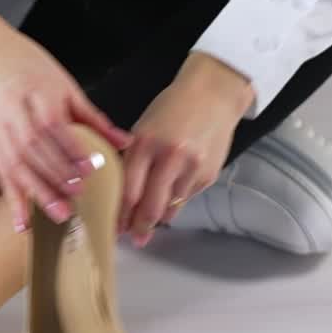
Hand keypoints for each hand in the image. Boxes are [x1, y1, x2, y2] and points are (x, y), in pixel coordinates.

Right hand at [0, 11, 131, 231]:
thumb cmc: (24, 63)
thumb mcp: (62, 82)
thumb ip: (91, 116)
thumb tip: (122, 141)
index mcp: (39, 95)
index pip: (56, 127)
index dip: (70, 151)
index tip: (88, 170)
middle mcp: (17, 115)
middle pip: (37, 151)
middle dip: (56, 177)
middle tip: (76, 198)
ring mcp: (1, 131)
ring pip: (20, 167)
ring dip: (38, 193)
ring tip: (57, 214)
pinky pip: (2, 175)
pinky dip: (13, 200)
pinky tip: (22, 221)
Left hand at [120, 52, 255, 246]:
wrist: (215, 92)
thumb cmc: (172, 110)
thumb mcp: (143, 130)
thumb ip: (131, 162)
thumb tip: (120, 199)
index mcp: (145, 144)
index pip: (128, 193)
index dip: (121, 217)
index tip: (116, 230)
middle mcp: (169, 158)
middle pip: (150, 208)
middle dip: (140, 229)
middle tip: (135, 239)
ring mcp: (192, 167)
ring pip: (170, 208)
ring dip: (159, 218)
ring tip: (150, 221)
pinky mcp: (209, 174)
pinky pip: (186, 198)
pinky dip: (176, 202)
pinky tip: (172, 195)